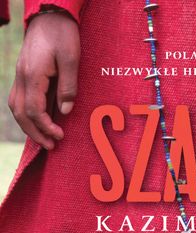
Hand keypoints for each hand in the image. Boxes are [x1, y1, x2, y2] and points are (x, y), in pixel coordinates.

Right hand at [8, 12, 79, 149]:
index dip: (46, 127)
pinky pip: (19, 99)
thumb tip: (66, 111)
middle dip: (35, 133)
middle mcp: (22, 76)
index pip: (34, 110)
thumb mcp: (71, 59)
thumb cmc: (63, 34)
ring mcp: (20, 75)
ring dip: (28, 126)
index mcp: (33, 75)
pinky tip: (38, 122)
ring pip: (16, 107)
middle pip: (21, 113)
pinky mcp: (24, 73)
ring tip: (44, 139)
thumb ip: (68, 86)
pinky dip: (26, 115)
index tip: (60, 136)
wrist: (50, 14)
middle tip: (51, 146)